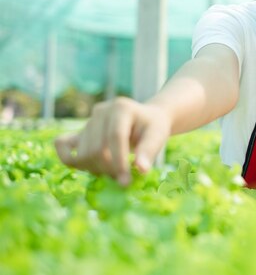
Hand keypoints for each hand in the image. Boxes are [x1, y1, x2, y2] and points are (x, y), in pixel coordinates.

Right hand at [54, 97, 171, 185]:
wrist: (144, 119)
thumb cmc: (152, 128)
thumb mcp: (158, 135)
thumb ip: (149, 150)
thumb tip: (140, 170)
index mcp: (121, 107)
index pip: (115, 137)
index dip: (118, 162)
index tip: (125, 182)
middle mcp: (101, 111)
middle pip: (96, 148)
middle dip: (109, 169)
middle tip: (123, 179)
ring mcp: (87, 121)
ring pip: (82, 153)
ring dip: (97, 170)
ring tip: (115, 172)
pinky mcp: (78, 131)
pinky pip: (61, 145)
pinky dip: (74, 161)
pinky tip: (93, 168)